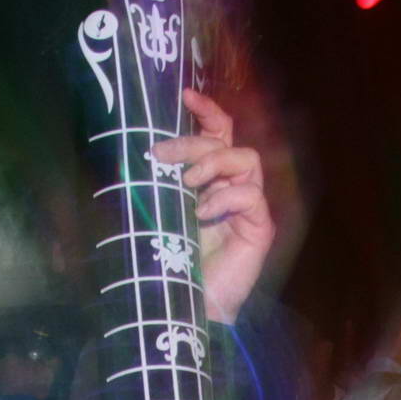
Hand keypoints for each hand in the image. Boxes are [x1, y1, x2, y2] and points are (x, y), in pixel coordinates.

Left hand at [151, 88, 274, 326]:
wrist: (188, 304)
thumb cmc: (172, 261)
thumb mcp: (160, 210)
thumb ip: (160, 183)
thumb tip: (141, 152)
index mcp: (211, 181)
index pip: (219, 134)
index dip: (208, 112)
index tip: (185, 95)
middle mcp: (233, 188)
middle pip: (227, 143)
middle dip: (194, 143)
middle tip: (162, 156)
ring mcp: (249, 207)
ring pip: (246, 160)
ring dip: (213, 164)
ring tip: (187, 184)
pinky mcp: (259, 227)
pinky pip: (251, 195)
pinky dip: (225, 198)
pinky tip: (202, 213)